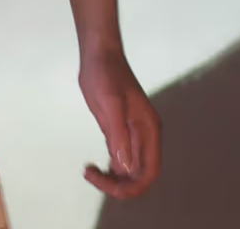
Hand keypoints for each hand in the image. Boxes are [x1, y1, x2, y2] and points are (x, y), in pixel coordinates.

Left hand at [79, 45, 160, 198]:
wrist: (98, 54)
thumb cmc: (106, 73)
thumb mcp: (111, 103)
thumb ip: (118, 134)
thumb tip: (125, 167)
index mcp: (149, 130)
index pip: (150, 170)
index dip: (134, 186)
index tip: (110, 186)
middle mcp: (144, 135)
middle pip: (139, 174)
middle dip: (120, 184)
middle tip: (92, 176)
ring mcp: (131, 134)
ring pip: (129, 169)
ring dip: (112, 178)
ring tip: (89, 171)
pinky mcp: (117, 130)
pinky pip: (119, 159)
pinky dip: (109, 168)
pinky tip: (92, 167)